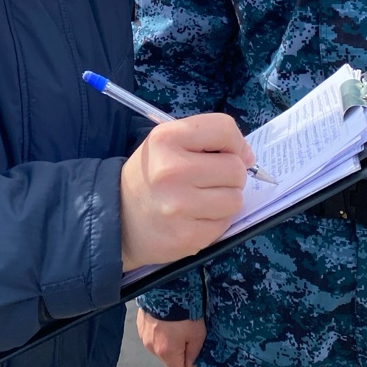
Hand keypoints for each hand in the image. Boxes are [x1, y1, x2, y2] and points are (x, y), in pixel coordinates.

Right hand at [119, 113, 251, 269]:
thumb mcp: (166, 143)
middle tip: (211, 180)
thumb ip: (205, 139)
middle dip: (231, 175)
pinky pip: (225, 224)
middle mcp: (171, 171)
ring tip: (202, 199)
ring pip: (235, 199)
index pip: (224, 129)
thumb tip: (248, 158)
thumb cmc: (150, 175)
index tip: (234, 154)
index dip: (236, 143)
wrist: (118, 217)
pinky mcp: (187, 237)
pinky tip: (195, 217)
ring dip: (225, 200)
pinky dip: (216, 221)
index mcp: (166, 139)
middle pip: (235, 169)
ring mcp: (179, 207)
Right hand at [137, 309, 206, 366]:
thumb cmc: (184, 309)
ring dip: (168, 339)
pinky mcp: (140, 323)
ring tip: (176, 322)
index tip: (195, 349)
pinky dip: (159, 330)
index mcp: (166, 352)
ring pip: (159, 346)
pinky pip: (152, 334)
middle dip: (179, 350)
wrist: (167, 285)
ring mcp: (143, 334)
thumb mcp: (197, 334)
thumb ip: (194, 358)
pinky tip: (166, 317)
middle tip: (187, 331)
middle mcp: (151, 347)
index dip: (190, 363)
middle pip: (169, 358)